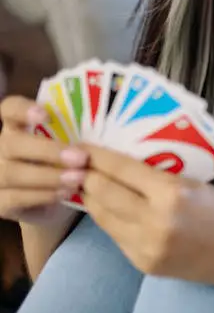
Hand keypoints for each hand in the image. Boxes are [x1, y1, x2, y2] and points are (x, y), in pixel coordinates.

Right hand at [0, 96, 84, 224]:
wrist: (50, 203)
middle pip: (12, 143)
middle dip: (47, 150)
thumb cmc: (63, 166)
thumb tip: (104, 128)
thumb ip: (75, 135)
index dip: (23, 110)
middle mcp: (1, 148)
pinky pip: (15, 198)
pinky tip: (65, 193)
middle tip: (80, 157)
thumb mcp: (68, 147)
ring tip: (79, 178)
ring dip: (49, 176)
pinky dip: (43, 195)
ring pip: (12, 173)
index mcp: (16, 127)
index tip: (46, 115)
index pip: (9, 109)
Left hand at [80, 144, 213, 283]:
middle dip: (85, 175)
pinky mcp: (142, 263)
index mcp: (172, 194)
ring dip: (91, 197)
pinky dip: (109, 218)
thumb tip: (119, 164)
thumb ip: (158, 176)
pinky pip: (115, 235)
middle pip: (103, 192)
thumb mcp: (195, 184)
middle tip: (74, 163)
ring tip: (83, 183)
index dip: (97, 156)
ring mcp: (145, 246)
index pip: (122, 169)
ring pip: (103, 216)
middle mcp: (154, 221)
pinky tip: (106, 208)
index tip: (82, 146)